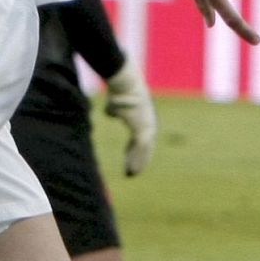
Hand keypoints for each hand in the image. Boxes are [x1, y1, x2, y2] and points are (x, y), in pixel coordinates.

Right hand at [102, 59, 156, 176]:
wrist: (125, 85)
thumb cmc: (119, 92)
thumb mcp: (115, 104)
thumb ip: (114, 111)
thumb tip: (110, 114)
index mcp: (143, 119)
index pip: (140, 138)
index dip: (134, 149)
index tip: (128, 157)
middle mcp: (148, 124)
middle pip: (145, 147)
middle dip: (139, 159)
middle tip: (133, 172)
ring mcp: (147, 127)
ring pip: (143, 150)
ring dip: (137, 163)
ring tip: (130, 174)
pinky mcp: (142, 130)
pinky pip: (139, 149)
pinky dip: (134, 159)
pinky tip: (130, 168)